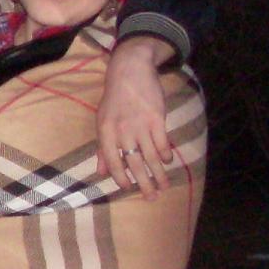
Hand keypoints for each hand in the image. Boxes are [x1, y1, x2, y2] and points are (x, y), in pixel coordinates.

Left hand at [97, 38, 174, 197]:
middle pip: (134, 162)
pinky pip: (163, 142)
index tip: (128, 189)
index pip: (113, 161)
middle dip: (144, 182)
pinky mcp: (157, 118)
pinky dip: (166, 154)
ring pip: (151, 156)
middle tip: (152, 197)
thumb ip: (103, 148)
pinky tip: (168, 162)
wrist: (130, 71)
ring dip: (159, 173)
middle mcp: (123, 131)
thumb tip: (101, 172)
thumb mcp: (102, 121)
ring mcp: (141, 125)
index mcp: (106, 132)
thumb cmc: (114, 99)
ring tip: (165, 186)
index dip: (120, 177)